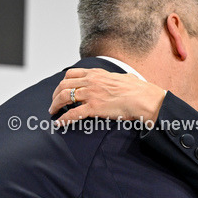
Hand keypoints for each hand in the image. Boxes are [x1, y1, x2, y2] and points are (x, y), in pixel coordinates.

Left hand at [49, 68, 166, 123]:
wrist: (144, 99)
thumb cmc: (139, 90)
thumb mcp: (127, 77)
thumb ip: (121, 77)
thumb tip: (127, 78)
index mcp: (97, 74)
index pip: (72, 74)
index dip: (63, 82)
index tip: (61, 89)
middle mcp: (91, 81)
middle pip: (64, 84)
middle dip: (55, 94)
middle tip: (54, 103)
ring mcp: (91, 94)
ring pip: (64, 97)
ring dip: (55, 105)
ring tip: (53, 112)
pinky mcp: (93, 108)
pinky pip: (72, 113)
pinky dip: (63, 118)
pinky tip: (60, 123)